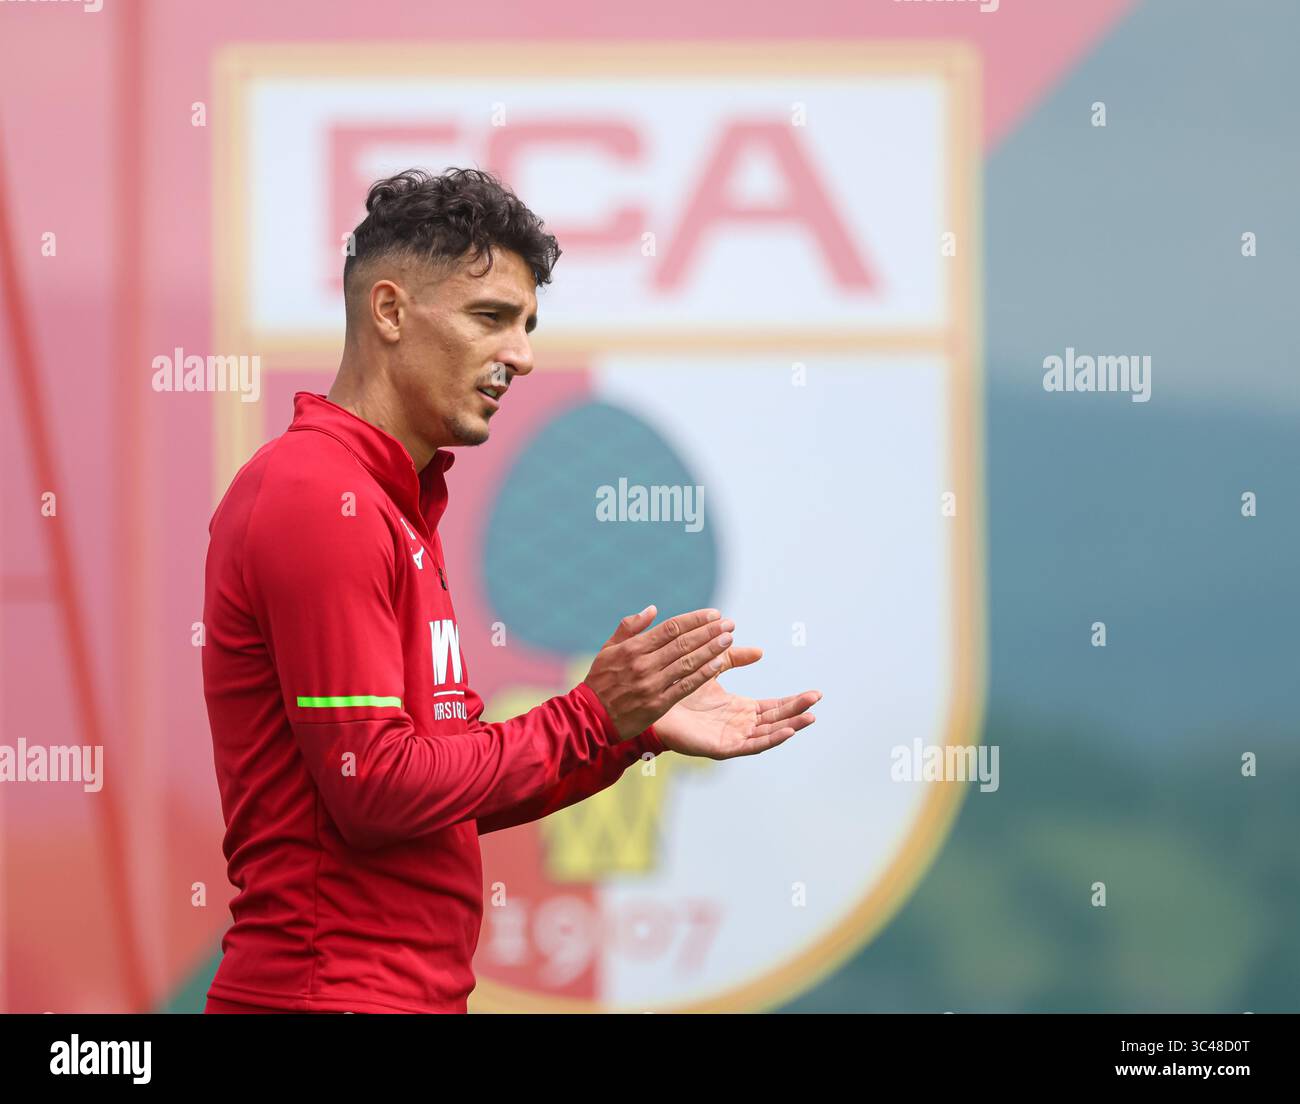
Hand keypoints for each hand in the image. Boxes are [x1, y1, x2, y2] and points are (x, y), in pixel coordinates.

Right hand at [583, 605, 739, 740]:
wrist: (590, 717)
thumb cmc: (600, 681)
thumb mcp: (608, 649)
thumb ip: (629, 627)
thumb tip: (653, 609)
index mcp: (633, 648)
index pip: (671, 628)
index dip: (695, 619)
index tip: (714, 614)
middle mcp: (644, 664)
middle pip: (683, 643)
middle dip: (709, 632)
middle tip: (729, 623)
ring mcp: (652, 684)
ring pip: (688, 662)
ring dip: (711, 650)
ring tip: (729, 640)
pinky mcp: (658, 704)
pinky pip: (685, 686)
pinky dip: (703, 673)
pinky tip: (719, 664)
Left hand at [652, 655, 820, 759]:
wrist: (649, 702)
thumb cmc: (676, 688)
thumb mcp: (710, 667)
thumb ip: (731, 658)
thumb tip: (759, 650)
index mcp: (738, 710)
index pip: (773, 706)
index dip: (793, 701)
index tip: (814, 693)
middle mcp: (738, 725)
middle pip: (776, 719)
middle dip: (797, 710)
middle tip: (817, 699)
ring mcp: (731, 737)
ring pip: (767, 733)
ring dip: (790, 725)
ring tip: (810, 717)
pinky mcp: (721, 747)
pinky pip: (750, 745)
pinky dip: (770, 739)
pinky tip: (786, 731)